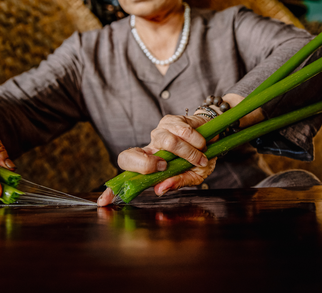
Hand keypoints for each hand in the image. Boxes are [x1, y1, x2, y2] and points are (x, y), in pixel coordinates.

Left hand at [97, 114, 216, 205]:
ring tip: (200, 157)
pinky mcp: (170, 120)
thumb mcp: (193, 176)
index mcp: (150, 165)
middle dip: (144, 164)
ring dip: (188, 153)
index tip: (104, 202)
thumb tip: (160, 189)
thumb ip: (177, 182)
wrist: (216, 138)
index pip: (125, 174)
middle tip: (165, 167)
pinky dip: (195, 141)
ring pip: (165, 142)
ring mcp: (158, 132)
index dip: (113, 188)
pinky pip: (181, 131)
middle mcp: (149, 148)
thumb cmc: (201, 160)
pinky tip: (202, 145)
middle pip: (129, 155)